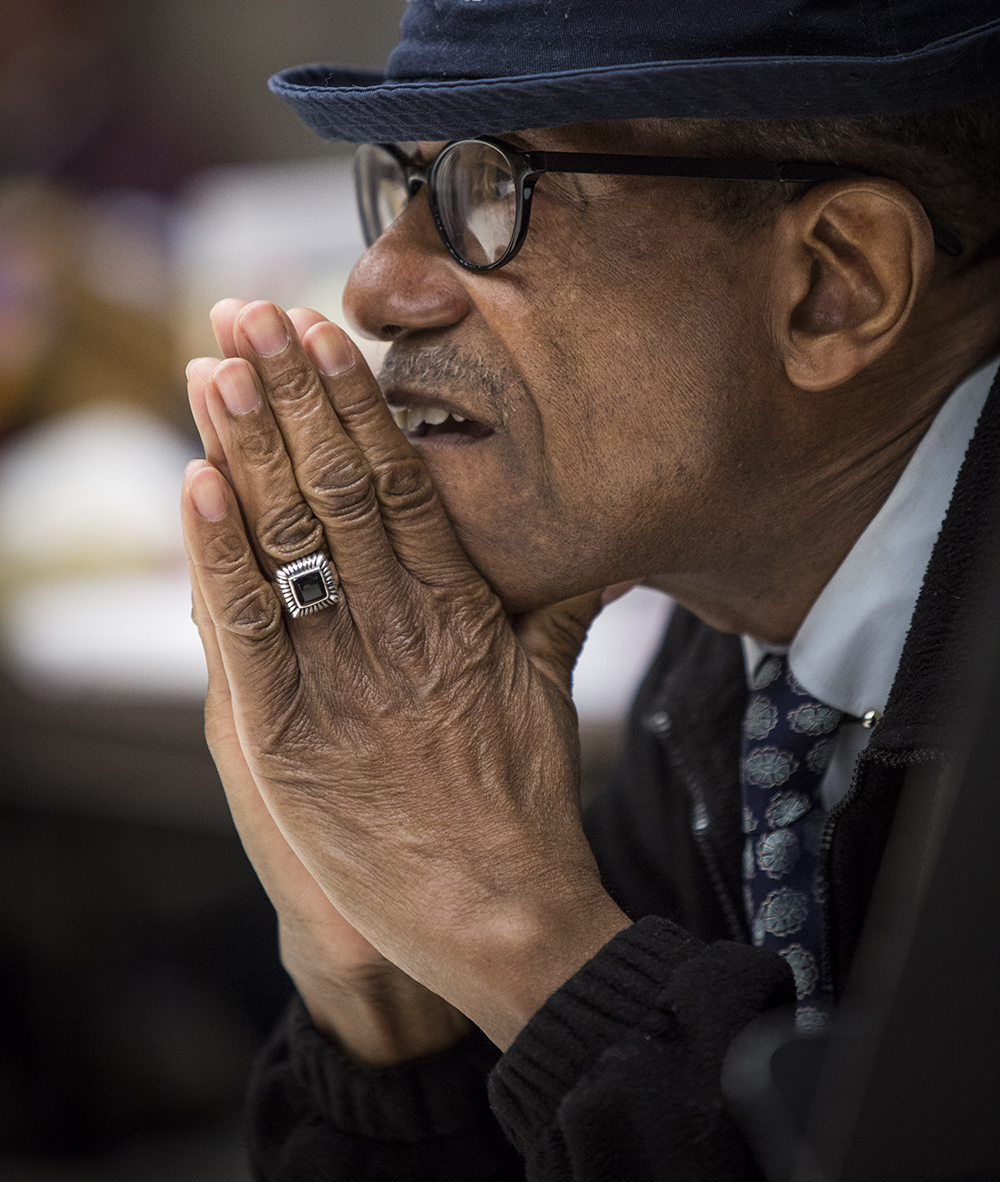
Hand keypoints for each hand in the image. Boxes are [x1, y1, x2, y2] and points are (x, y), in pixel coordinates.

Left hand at [182, 300, 629, 1048]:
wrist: (504, 913)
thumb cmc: (524, 800)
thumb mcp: (548, 683)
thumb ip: (560, 601)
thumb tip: (602, 539)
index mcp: (459, 605)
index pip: (400, 478)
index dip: (356, 400)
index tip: (321, 330)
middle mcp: (399, 624)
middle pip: (338, 487)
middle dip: (292, 394)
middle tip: (249, 311)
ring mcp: (343, 677)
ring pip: (291, 541)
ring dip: (248, 447)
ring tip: (218, 365)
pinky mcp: (291, 736)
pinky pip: (249, 633)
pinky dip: (218, 559)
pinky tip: (196, 486)